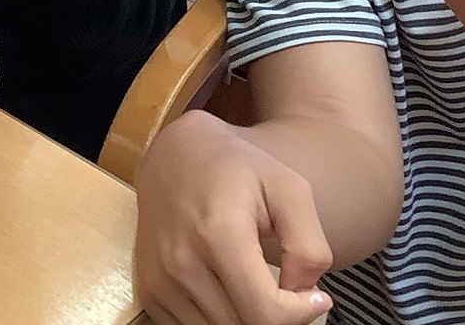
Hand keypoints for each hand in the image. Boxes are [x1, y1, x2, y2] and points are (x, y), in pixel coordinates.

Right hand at [137, 111, 333, 324]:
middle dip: (276, 317)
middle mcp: (182, 263)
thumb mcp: (288, 188)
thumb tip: (303, 294)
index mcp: (218, 233)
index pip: (265, 313)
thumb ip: (308, 246)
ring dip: (248, 319)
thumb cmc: (237, 169)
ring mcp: (161, 282)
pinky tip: (231, 292)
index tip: (314, 296)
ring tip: (259, 289)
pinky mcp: (150, 293)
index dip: (299, 314)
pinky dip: (221, 320)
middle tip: (288, 293)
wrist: (175, 156)